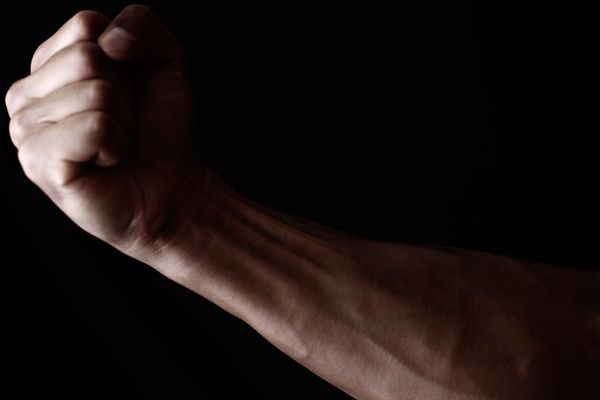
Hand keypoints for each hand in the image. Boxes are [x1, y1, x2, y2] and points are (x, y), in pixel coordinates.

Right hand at [5, 5, 203, 252]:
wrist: (173, 188)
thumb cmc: (160, 130)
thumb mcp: (163, 62)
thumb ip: (141, 24)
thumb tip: (108, 40)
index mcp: (48, 65)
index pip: (86, 24)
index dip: (125, 59)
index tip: (128, 93)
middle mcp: (27, 95)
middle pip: (87, 57)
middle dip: (124, 93)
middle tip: (124, 124)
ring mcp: (26, 129)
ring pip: (95, 93)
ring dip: (123, 123)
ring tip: (116, 145)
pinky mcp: (38, 162)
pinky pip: (94, 127)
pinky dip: (116, 145)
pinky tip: (107, 161)